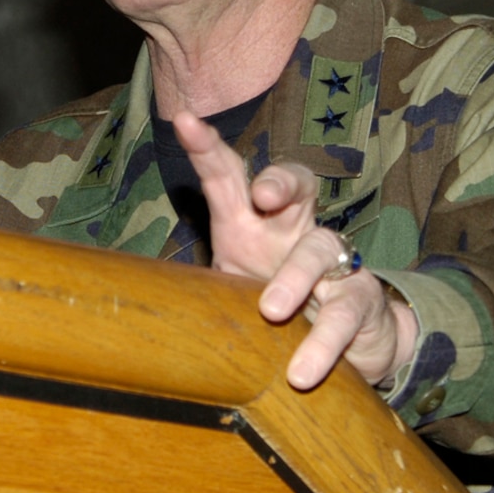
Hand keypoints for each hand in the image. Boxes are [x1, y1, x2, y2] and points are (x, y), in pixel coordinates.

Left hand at [172, 111, 416, 389]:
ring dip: (294, 279)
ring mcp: (333, 261)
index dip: (209, 149)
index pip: (229, 177)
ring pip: (318, 251)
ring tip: (270, 311)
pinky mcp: (360, 298)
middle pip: (295, 186)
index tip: (186, 122)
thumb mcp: (228, 295)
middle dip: (280, 181)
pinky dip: (320, 343)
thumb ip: (195, 291)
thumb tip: (132, 306)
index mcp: (252, 224)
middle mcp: (294, 231)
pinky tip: (300, 370)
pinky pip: (342, 315)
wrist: (345, 350)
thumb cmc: (273, 314)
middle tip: (264, 195)